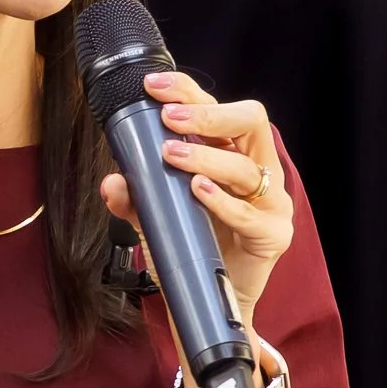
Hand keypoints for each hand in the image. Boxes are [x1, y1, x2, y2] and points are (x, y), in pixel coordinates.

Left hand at [99, 70, 293, 315]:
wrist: (211, 301)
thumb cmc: (194, 247)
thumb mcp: (157, 217)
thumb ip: (135, 198)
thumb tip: (111, 182)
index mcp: (233, 153)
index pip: (218, 109)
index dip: (189, 92)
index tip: (154, 86)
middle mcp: (257, 170)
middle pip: (250, 121)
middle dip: (209, 114)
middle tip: (169, 119)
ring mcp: (271, 201)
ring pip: (245, 167)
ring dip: (206, 158)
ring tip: (172, 157)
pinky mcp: (274, 235)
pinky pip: (250, 215)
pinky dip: (221, 202)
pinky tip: (198, 192)